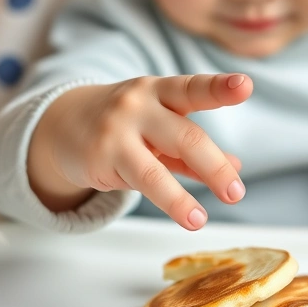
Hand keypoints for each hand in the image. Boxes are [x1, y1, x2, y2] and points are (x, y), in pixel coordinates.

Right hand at [29, 74, 252, 229]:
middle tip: (235, 192)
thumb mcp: (160, 126)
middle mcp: (139, 105)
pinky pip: (139, 183)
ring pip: (156, 169)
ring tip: (201, 220)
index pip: (193, 88)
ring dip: (181, 199)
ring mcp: (117, 131)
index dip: (220, 87)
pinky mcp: (101, 157)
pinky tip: (186, 216)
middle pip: (186, 136)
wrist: (62, 124)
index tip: (245, 86)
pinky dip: (166, 201)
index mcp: (161, 91)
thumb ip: (193, 149)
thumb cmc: (125, 124)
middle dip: (214, 166)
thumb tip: (236, 168)